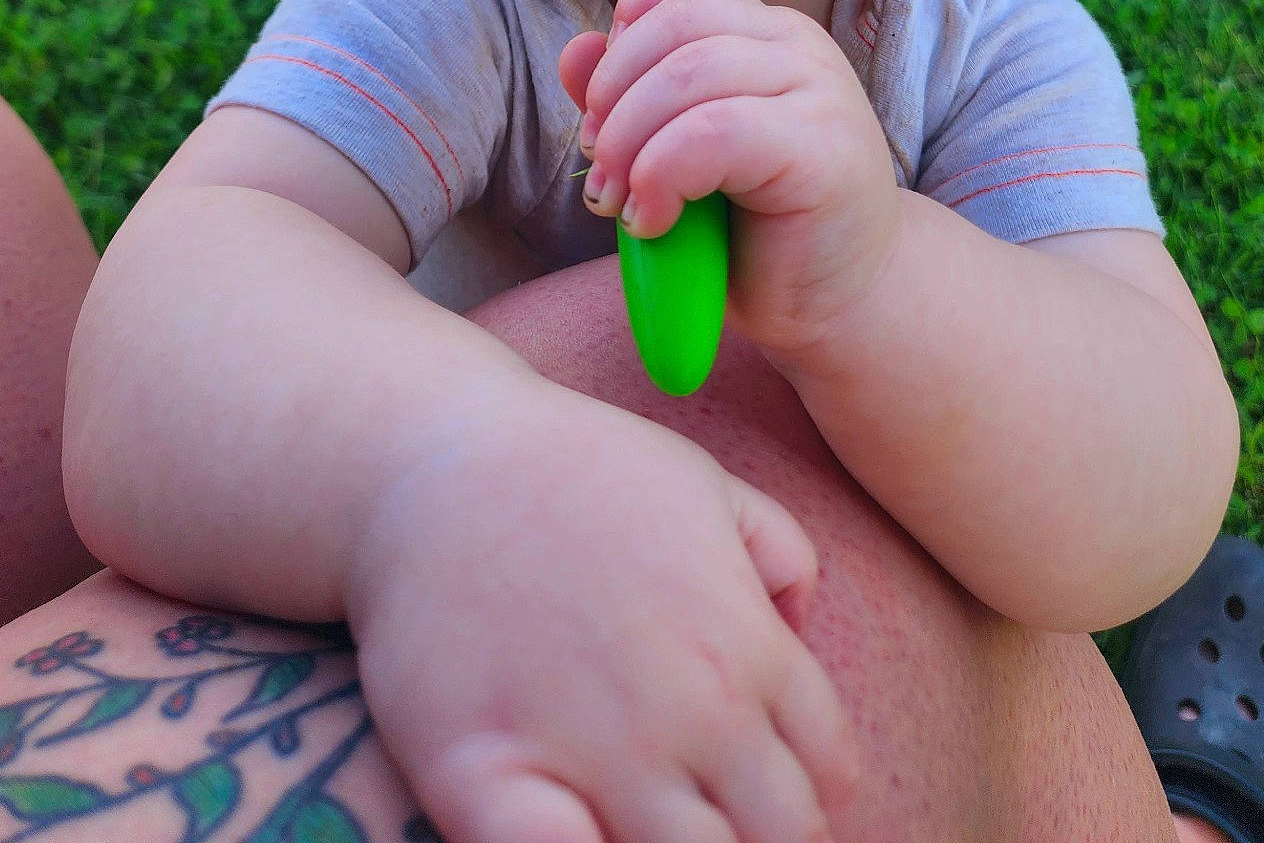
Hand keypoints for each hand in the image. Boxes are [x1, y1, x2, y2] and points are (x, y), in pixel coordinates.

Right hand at [346, 382, 857, 842]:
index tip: (760, 785)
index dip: (807, 790)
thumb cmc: (574, 466)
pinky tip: (579, 829)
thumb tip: (799, 629)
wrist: (434, 458)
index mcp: (746, 647)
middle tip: (708, 811)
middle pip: (779, 840)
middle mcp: (688, 713)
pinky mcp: (483, 780)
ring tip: (644, 821)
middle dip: (757, 836)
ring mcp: (589, 752)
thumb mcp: (705, 479)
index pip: (828, 774)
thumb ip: (779, 553)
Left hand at [560, 0, 900, 357]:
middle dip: (611, 92)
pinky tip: (653, 220)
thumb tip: (575, 50)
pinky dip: (660, 175)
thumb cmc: (758, 232)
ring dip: (627, 141)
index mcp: (765, 33)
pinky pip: (713, 131)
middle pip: (674, 22)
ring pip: (687, 72)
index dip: (630, 20)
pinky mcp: (821, 146)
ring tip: (620, 201)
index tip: (607, 95)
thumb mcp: (675, 155)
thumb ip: (629, 100)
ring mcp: (817, 88)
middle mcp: (797, 45)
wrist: (842, 303)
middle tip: (599, 164)